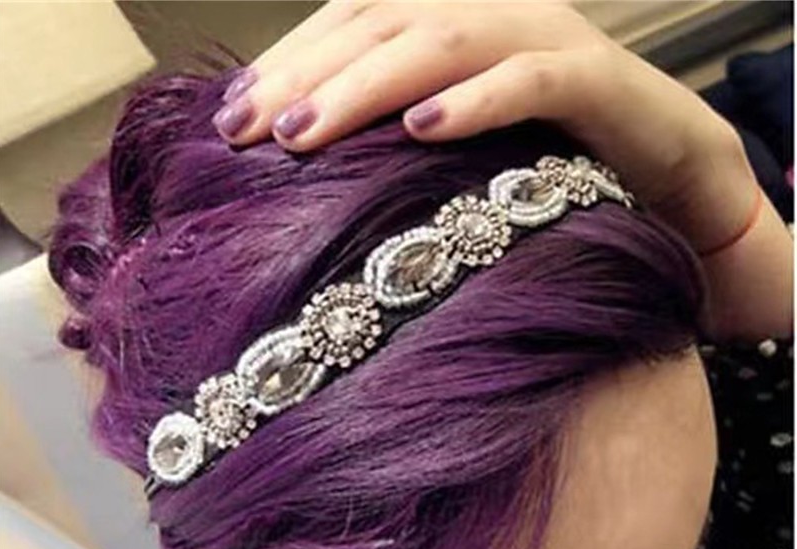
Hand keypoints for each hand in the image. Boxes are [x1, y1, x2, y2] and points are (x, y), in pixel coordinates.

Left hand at [213, 0, 749, 252]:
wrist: (666, 172)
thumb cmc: (546, 166)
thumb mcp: (458, 153)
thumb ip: (395, 148)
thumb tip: (309, 184)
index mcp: (447, 24)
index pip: (349, 23)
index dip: (284, 65)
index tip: (229, 124)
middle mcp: (489, 13)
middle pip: (378, 22)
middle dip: (304, 76)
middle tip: (244, 132)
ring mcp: (544, 38)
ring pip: (441, 38)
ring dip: (365, 84)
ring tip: (304, 133)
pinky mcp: (595, 79)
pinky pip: (530, 79)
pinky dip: (475, 99)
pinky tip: (423, 128)